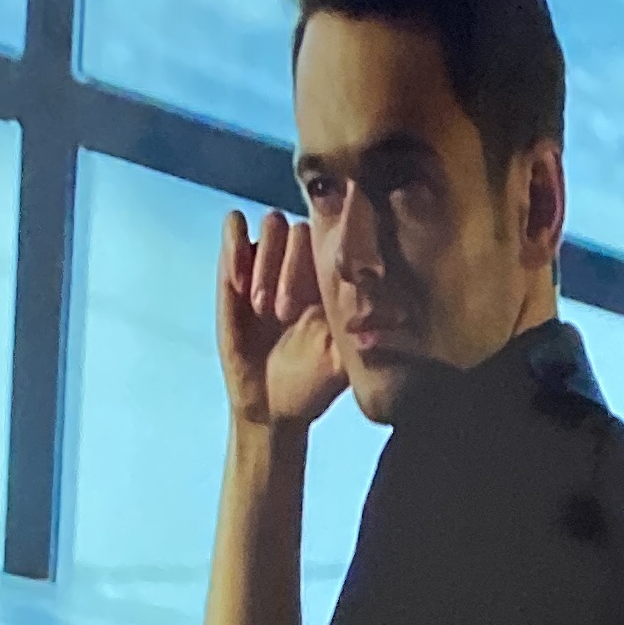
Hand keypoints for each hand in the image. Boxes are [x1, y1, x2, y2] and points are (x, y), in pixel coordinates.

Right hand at [217, 210, 344, 436]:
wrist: (271, 403)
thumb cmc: (312, 382)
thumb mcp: (342, 363)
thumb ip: (362, 334)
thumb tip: (388, 313)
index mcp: (335, 276)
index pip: (337, 234)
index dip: (326, 258)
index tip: (315, 304)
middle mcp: (304, 259)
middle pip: (303, 227)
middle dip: (292, 271)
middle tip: (285, 316)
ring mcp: (270, 256)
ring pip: (273, 221)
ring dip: (267, 264)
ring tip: (262, 309)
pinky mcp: (236, 261)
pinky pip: (235, 224)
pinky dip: (235, 246)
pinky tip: (239, 286)